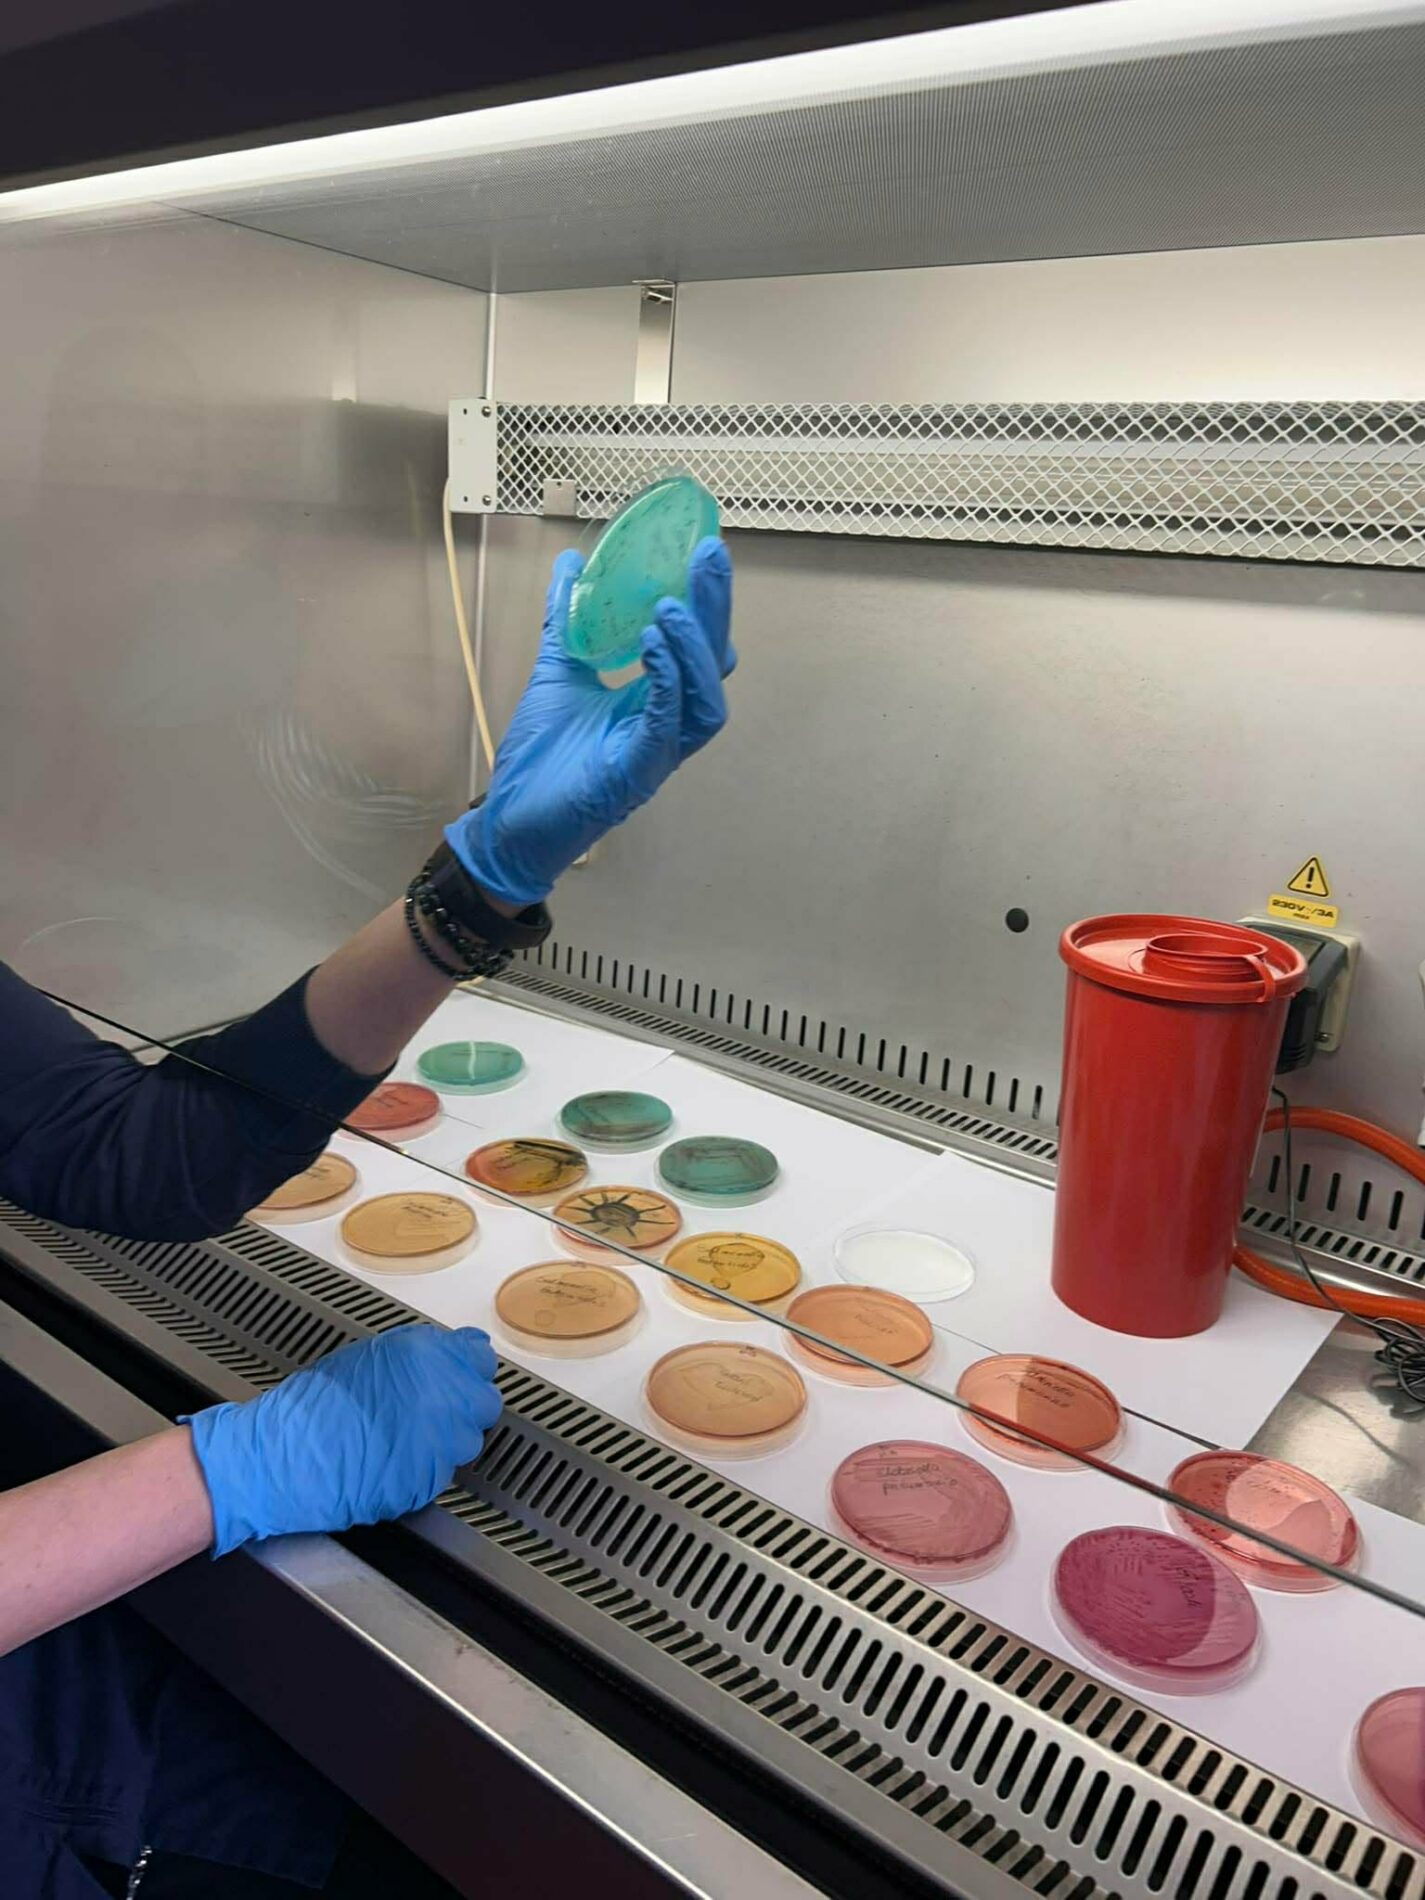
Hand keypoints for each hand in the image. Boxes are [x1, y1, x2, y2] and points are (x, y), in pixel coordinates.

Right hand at [184, 1325, 501, 1554]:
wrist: (283, 1457)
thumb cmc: (312, 1406)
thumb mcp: (367, 1356)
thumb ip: (417, 1356)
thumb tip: (444, 1359)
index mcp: (428, 1356)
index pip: (479, 1358)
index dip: (466, 1370)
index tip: (458, 1377)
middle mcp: (443, 1397)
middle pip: (484, 1402)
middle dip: (464, 1407)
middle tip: (432, 1412)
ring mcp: (440, 1443)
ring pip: (467, 1443)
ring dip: (446, 1442)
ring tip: (404, 1440)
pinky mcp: (429, 1483)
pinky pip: (440, 1475)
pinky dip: (423, 1471)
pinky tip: (391, 1463)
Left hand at [446, 536, 733, 907]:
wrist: (508, 820)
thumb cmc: (540, 758)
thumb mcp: (556, 673)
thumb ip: (566, 621)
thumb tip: (569, 565)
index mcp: (654, 700)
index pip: (697, 647)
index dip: (706, 604)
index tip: (701, 552)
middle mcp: (666, 725)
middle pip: (712, 665)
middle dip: (714, 610)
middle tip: (710, 556)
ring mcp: (656, 752)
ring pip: (705, 700)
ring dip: (693, 649)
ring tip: (671, 606)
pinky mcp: (637, 774)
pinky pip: (667, 725)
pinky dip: (666, 681)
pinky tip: (652, 643)